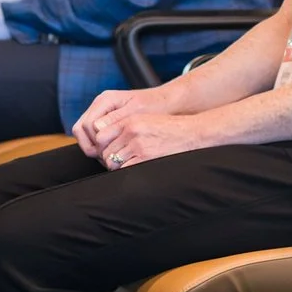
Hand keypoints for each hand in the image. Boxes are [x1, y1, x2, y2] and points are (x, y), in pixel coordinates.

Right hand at [72, 84, 169, 160]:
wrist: (165, 103)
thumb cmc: (154, 107)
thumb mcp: (136, 113)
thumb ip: (115, 120)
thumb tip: (97, 128)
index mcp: (105, 100)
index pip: (86, 125)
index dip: (94, 142)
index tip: (108, 152)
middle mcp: (100, 104)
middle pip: (81, 129)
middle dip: (90, 146)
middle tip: (106, 158)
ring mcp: (101, 112)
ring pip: (84, 133)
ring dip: (93, 146)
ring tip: (107, 157)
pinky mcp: (105, 119)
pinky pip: (92, 134)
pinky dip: (97, 145)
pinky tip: (110, 151)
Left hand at [90, 106, 210, 169]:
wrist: (190, 133)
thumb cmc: (168, 128)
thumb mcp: (144, 119)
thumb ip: (123, 127)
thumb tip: (101, 139)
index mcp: (129, 121)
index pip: (101, 135)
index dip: (102, 146)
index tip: (106, 150)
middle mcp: (130, 131)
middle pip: (105, 151)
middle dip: (109, 158)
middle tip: (118, 160)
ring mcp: (137, 145)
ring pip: (112, 162)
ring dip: (117, 166)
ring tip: (128, 164)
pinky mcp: (144, 158)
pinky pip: (124, 170)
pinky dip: (125, 171)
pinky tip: (134, 168)